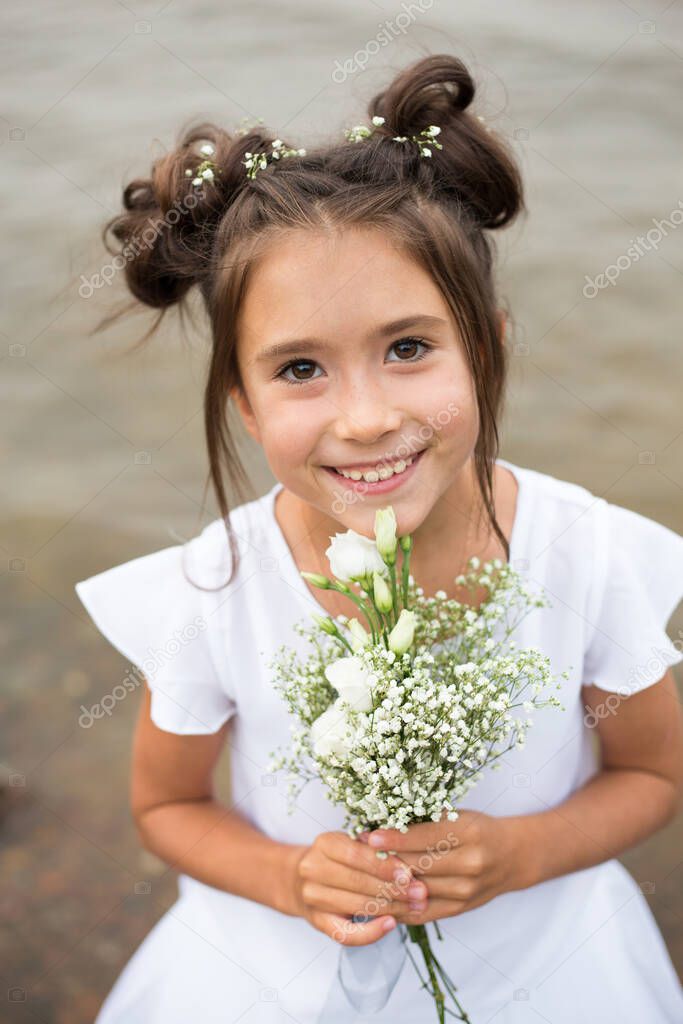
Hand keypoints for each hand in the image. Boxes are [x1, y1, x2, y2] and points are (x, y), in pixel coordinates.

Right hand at [286, 831, 431, 944]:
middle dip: (394, 889)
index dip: (385, 865)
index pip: (357, 855)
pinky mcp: (317, 922)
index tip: (410, 873)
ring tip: (416, 907)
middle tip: (422, 893)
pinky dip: (370, 932)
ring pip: (357, 906)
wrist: (298, 880)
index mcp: (324, 844)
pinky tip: (391, 925)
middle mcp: (313, 870)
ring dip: (392, 908)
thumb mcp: (349, 842)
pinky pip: (346, 933)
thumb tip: (407, 852)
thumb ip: (372, 846)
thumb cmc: (336, 858)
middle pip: (359, 882)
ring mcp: (313, 898)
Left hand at [358, 810, 534, 924]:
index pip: (425, 838)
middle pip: (418, 866)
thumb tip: (384, 819)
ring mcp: (465, 891)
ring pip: (416, 890)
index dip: (394, 838)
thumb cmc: (479, 829)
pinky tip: (377, 900)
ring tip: (361, 876)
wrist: (512, 857)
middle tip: (357, 855)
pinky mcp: (459, 909)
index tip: (369, 835)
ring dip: (387, 884)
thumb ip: (427, 820)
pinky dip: (398, 907)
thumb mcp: (458, 816)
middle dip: (385, 860)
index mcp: (469, 834)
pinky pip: (422, 912)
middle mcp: (469, 864)